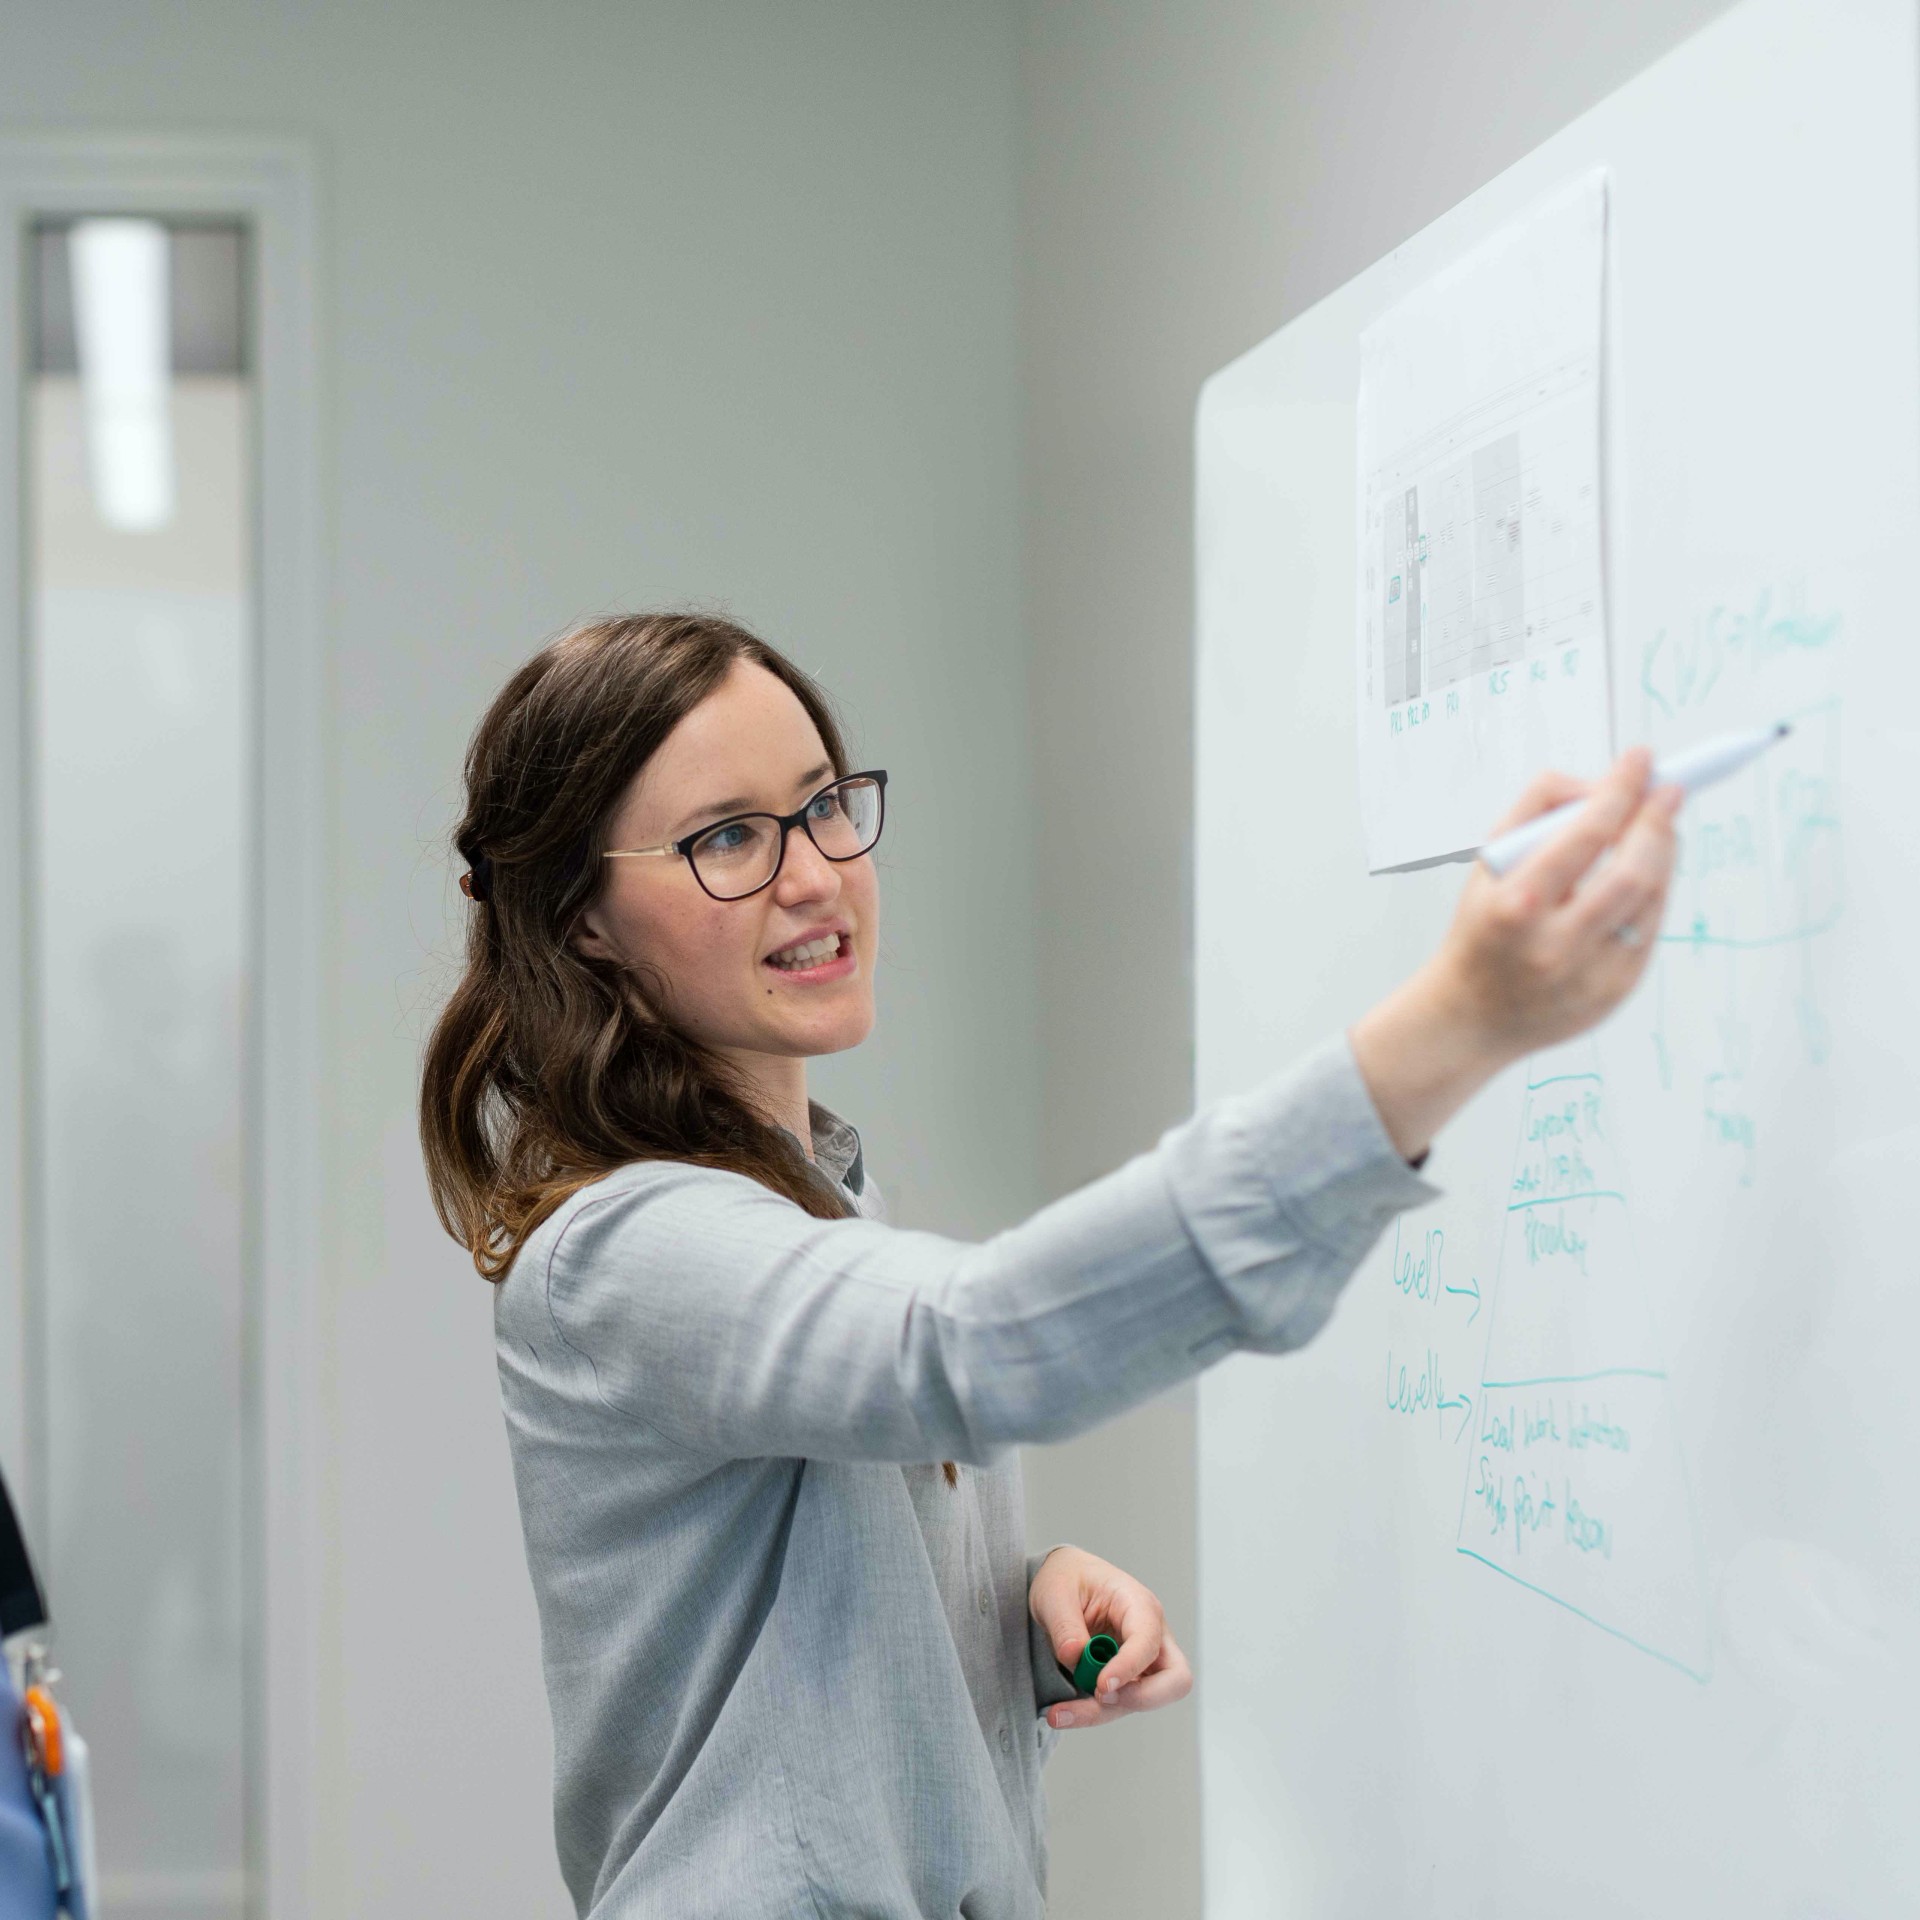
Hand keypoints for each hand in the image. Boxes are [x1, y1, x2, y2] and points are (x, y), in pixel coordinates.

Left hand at [1028, 1546, 1192, 1730]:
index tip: (1101, 1685)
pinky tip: (1060, 1713)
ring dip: (1101, 1712)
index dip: (1130, 1666)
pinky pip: (1118, 1704)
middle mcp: (1151, 1635)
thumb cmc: (1067, 1579)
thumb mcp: (1055, 1593)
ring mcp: (1142, 1661)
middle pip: (1175, 1680)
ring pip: (1141, 1701)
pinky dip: (1092, 1712)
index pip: (1148, 1641)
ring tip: (1056, 1714)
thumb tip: (1074, 1656)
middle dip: (1141, 1699)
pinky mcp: (1126, 1679)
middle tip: (1100, 1696)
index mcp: (1138, 1603)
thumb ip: (1064, 1625)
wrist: (1062, 1584)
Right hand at [1350, 747, 1680, 1159]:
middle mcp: (1555, 945)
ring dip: (1664, 853)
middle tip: (1668, 789)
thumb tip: (1599, 784)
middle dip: (1658, 821)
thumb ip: (1535, 810)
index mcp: (1516, 906)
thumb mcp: (1487, 864)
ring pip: (1651, 899)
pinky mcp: (1615, 992)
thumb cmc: (1481, 928)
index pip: (1586, 835)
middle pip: (1633, 871)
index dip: (1621, 790)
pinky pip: (1649, 929)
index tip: (1641, 759)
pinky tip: (1645, 872)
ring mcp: (1590, 975)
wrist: (1469, 1016)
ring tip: (1658, 826)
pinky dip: (1654, 892)